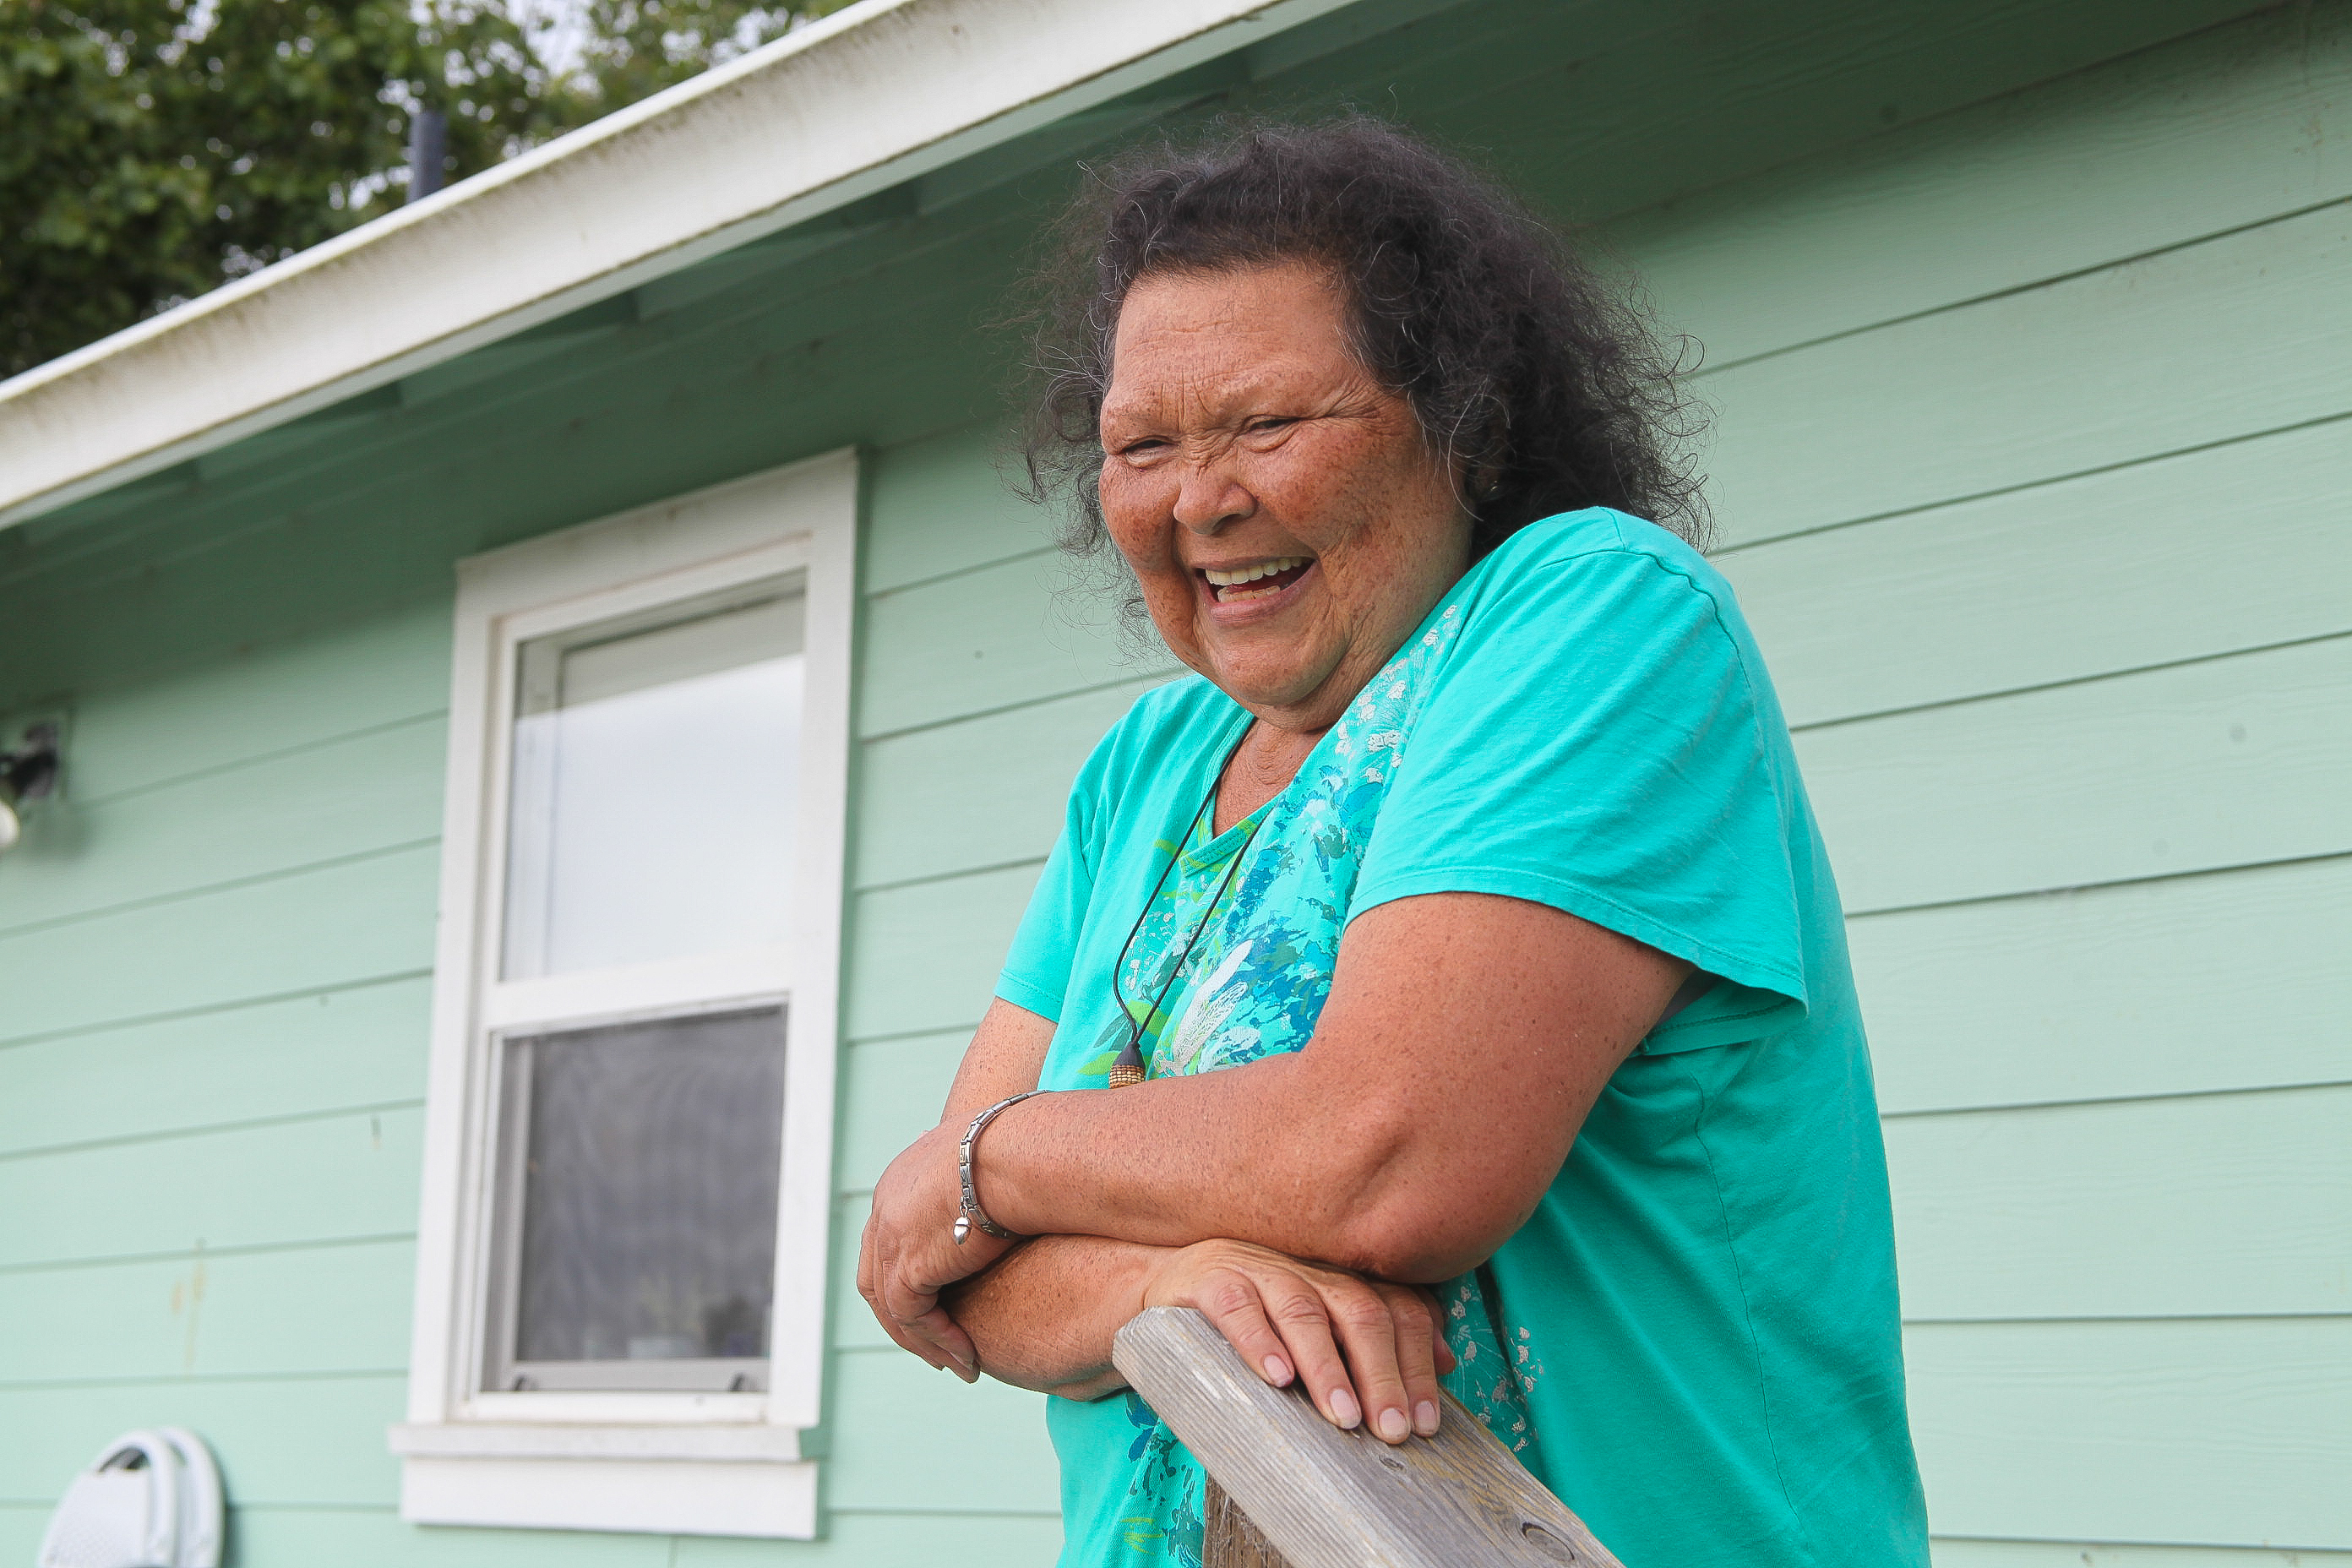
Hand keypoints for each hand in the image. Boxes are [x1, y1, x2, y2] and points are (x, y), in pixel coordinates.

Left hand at [857, 1119, 1013, 1381]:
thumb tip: (992, 1176)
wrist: (1018, 1158)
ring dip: (924, 1340)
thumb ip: (974, 1176)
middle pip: (879, 1277)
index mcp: (898, 1183)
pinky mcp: (907, 1267)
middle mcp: (884, 1209)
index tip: (939, 1306)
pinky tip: (969, 1357)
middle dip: (906, 1318)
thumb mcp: (985, 1160)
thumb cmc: (1022, 1155)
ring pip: (893, 1307)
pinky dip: (939, 1340)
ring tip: (958, 1364)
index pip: (888, 1241)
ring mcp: (890, 1239)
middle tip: (939, 1346)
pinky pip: (914, 1319)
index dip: (909, 1278)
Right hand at [1140, 1239, 1455, 1443]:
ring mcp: (1255, 1268)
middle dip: (1383, 1373)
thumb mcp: (1315, 1329)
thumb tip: (1447, 1360)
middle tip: (1393, 1431)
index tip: (1426, 1423)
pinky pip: (1237, 1306)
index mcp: (1338, 1277)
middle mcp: (1305, 1266)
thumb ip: (1376, 1338)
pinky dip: (1259, 1341)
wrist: (1158, 1291)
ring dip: (1327, 1366)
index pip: (1396, 1308)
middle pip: (1359, 1309)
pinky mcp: (1207, 1280)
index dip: (1417, 1363)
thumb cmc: (1249, 1321)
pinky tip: (1277, 1379)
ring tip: (1343, 1416)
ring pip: (1303, 1309)